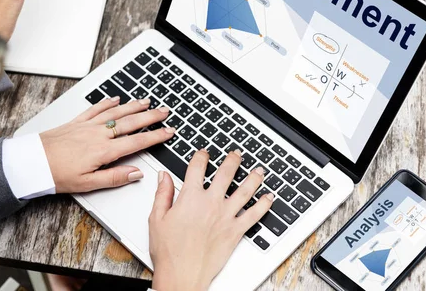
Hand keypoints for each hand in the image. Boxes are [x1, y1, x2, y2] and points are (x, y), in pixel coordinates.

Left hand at [40, 97, 174, 193]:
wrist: (32, 161)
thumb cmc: (57, 174)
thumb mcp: (88, 184)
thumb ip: (114, 178)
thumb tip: (136, 174)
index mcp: (104, 151)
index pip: (137, 142)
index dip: (155, 136)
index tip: (169, 132)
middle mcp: (98, 135)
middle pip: (130, 122)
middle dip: (150, 116)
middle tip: (165, 111)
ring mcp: (87, 126)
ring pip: (115, 112)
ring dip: (133, 106)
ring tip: (147, 102)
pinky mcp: (76, 122)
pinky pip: (96, 109)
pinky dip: (108, 103)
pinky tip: (116, 99)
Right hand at [149, 150, 273, 290]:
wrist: (182, 274)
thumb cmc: (169, 251)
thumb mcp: (157, 218)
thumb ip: (162, 194)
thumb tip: (163, 176)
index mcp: (190, 197)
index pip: (197, 167)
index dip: (201, 156)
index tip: (204, 153)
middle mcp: (211, 203)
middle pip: (226, 173)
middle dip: (232, 160)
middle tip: (236, 154)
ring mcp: (225, 216)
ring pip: (245, 191)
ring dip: (253, 178)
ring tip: (259, 170)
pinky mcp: (235, 231)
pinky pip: (254, 215)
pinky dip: (264, 205)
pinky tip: (269, 198)